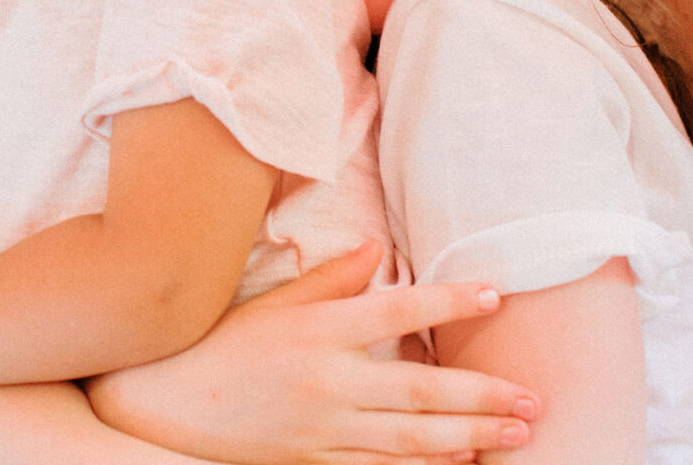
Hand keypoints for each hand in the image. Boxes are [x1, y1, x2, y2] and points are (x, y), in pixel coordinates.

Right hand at [86, 241, 538, 464]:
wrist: (159, 401)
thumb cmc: (218, 343)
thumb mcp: (273, 303)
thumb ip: (330, 279)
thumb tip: (377, 249)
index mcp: (320, 330)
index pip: (399, 310)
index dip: (450, 302)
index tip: (496, 295)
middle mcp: (328, 380)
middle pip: (421, 390)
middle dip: (482, 397)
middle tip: (533, 400)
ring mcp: (322, 428)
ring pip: (410, 439)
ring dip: (468, 438)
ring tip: (514, 436)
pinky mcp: (311, 461)